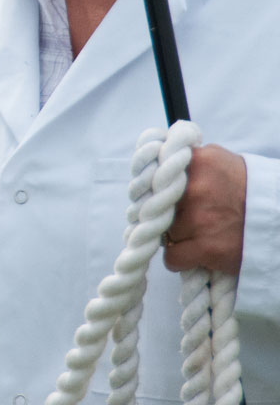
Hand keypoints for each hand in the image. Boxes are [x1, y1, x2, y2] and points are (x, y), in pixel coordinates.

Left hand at [162, 144, 245, 275]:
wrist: (278, 217)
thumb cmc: (246, 187)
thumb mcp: (217, 160)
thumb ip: (188, 159)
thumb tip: (158, 161)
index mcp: (197, 162)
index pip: (153, 170)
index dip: (151, 185)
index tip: (152, 193)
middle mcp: (194, 188)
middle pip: (155, 203)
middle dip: (161, 211)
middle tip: (173, 217)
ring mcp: (199, 219)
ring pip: (163, 231)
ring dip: (172, 235)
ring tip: (194, 232)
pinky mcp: (207, 248)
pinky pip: (172, 257)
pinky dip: (177, 259)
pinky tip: (190, 253)